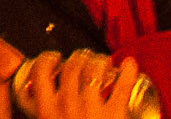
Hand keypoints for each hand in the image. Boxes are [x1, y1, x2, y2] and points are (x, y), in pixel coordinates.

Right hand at [24, 51, 147, 118]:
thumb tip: (46, 109)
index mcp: (47, 112)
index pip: (40, 71)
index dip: (48, 59)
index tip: (54, 57)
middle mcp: (66, 105)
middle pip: (70, 67)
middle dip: (79, 58)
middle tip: (86, 58)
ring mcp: (91, 109)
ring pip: (93, 70)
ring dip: (100, 61)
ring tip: (105, 62)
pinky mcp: (116, 114)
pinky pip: (122, 86)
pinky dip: (127, 72)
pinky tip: (130, 65)